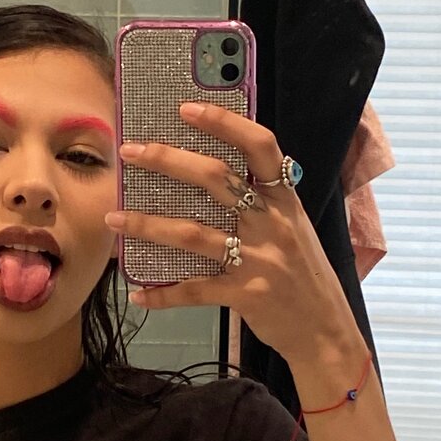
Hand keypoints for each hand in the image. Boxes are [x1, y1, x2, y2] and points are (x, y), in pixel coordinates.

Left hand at [104, 101, 357, 364]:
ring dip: (146, 225)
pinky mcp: (246, 294)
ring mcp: (260, 259)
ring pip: (193, 233)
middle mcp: (273, 223)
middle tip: (130, 152)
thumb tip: (214, 178)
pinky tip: (139, 293)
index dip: (224, 123)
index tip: (186, 110)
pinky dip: (163, 294)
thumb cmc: (304, 276)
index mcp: (285, 201)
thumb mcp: (294, 230)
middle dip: (167, 160)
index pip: (260, 146)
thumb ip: (264, 204)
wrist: (327, 330)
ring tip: (113, 219)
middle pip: (216, 179)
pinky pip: (195, 289)